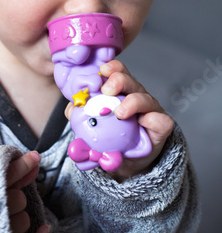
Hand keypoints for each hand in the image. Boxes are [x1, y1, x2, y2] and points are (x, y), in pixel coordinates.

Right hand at [6, 151, 49, 232]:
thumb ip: (10, 169)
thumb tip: (36, 158)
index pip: (4, 176)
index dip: (22, 165)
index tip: (35, 158)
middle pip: (18, 200)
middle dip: (17, 195)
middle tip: (3, 198)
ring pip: (23, 221)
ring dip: (20, 216)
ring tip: (6, 217)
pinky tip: (45, 229)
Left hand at [65, 60, 173, 180]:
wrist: (128, 163)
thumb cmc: (111, 141)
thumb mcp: (92, 131)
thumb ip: (80, 120)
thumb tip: (71, 110)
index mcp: (118, 93)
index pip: (116, 73)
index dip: (111, 68)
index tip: (101, 72)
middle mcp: (135, 97)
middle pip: (129, 81)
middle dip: (118, 80)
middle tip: (107, 90)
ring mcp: (150, 111)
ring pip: (145, 98)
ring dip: (132, 102)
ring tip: (120, 113)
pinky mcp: (161, 127)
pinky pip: (161, 120)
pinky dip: (153, 119)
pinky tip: (144, 122)